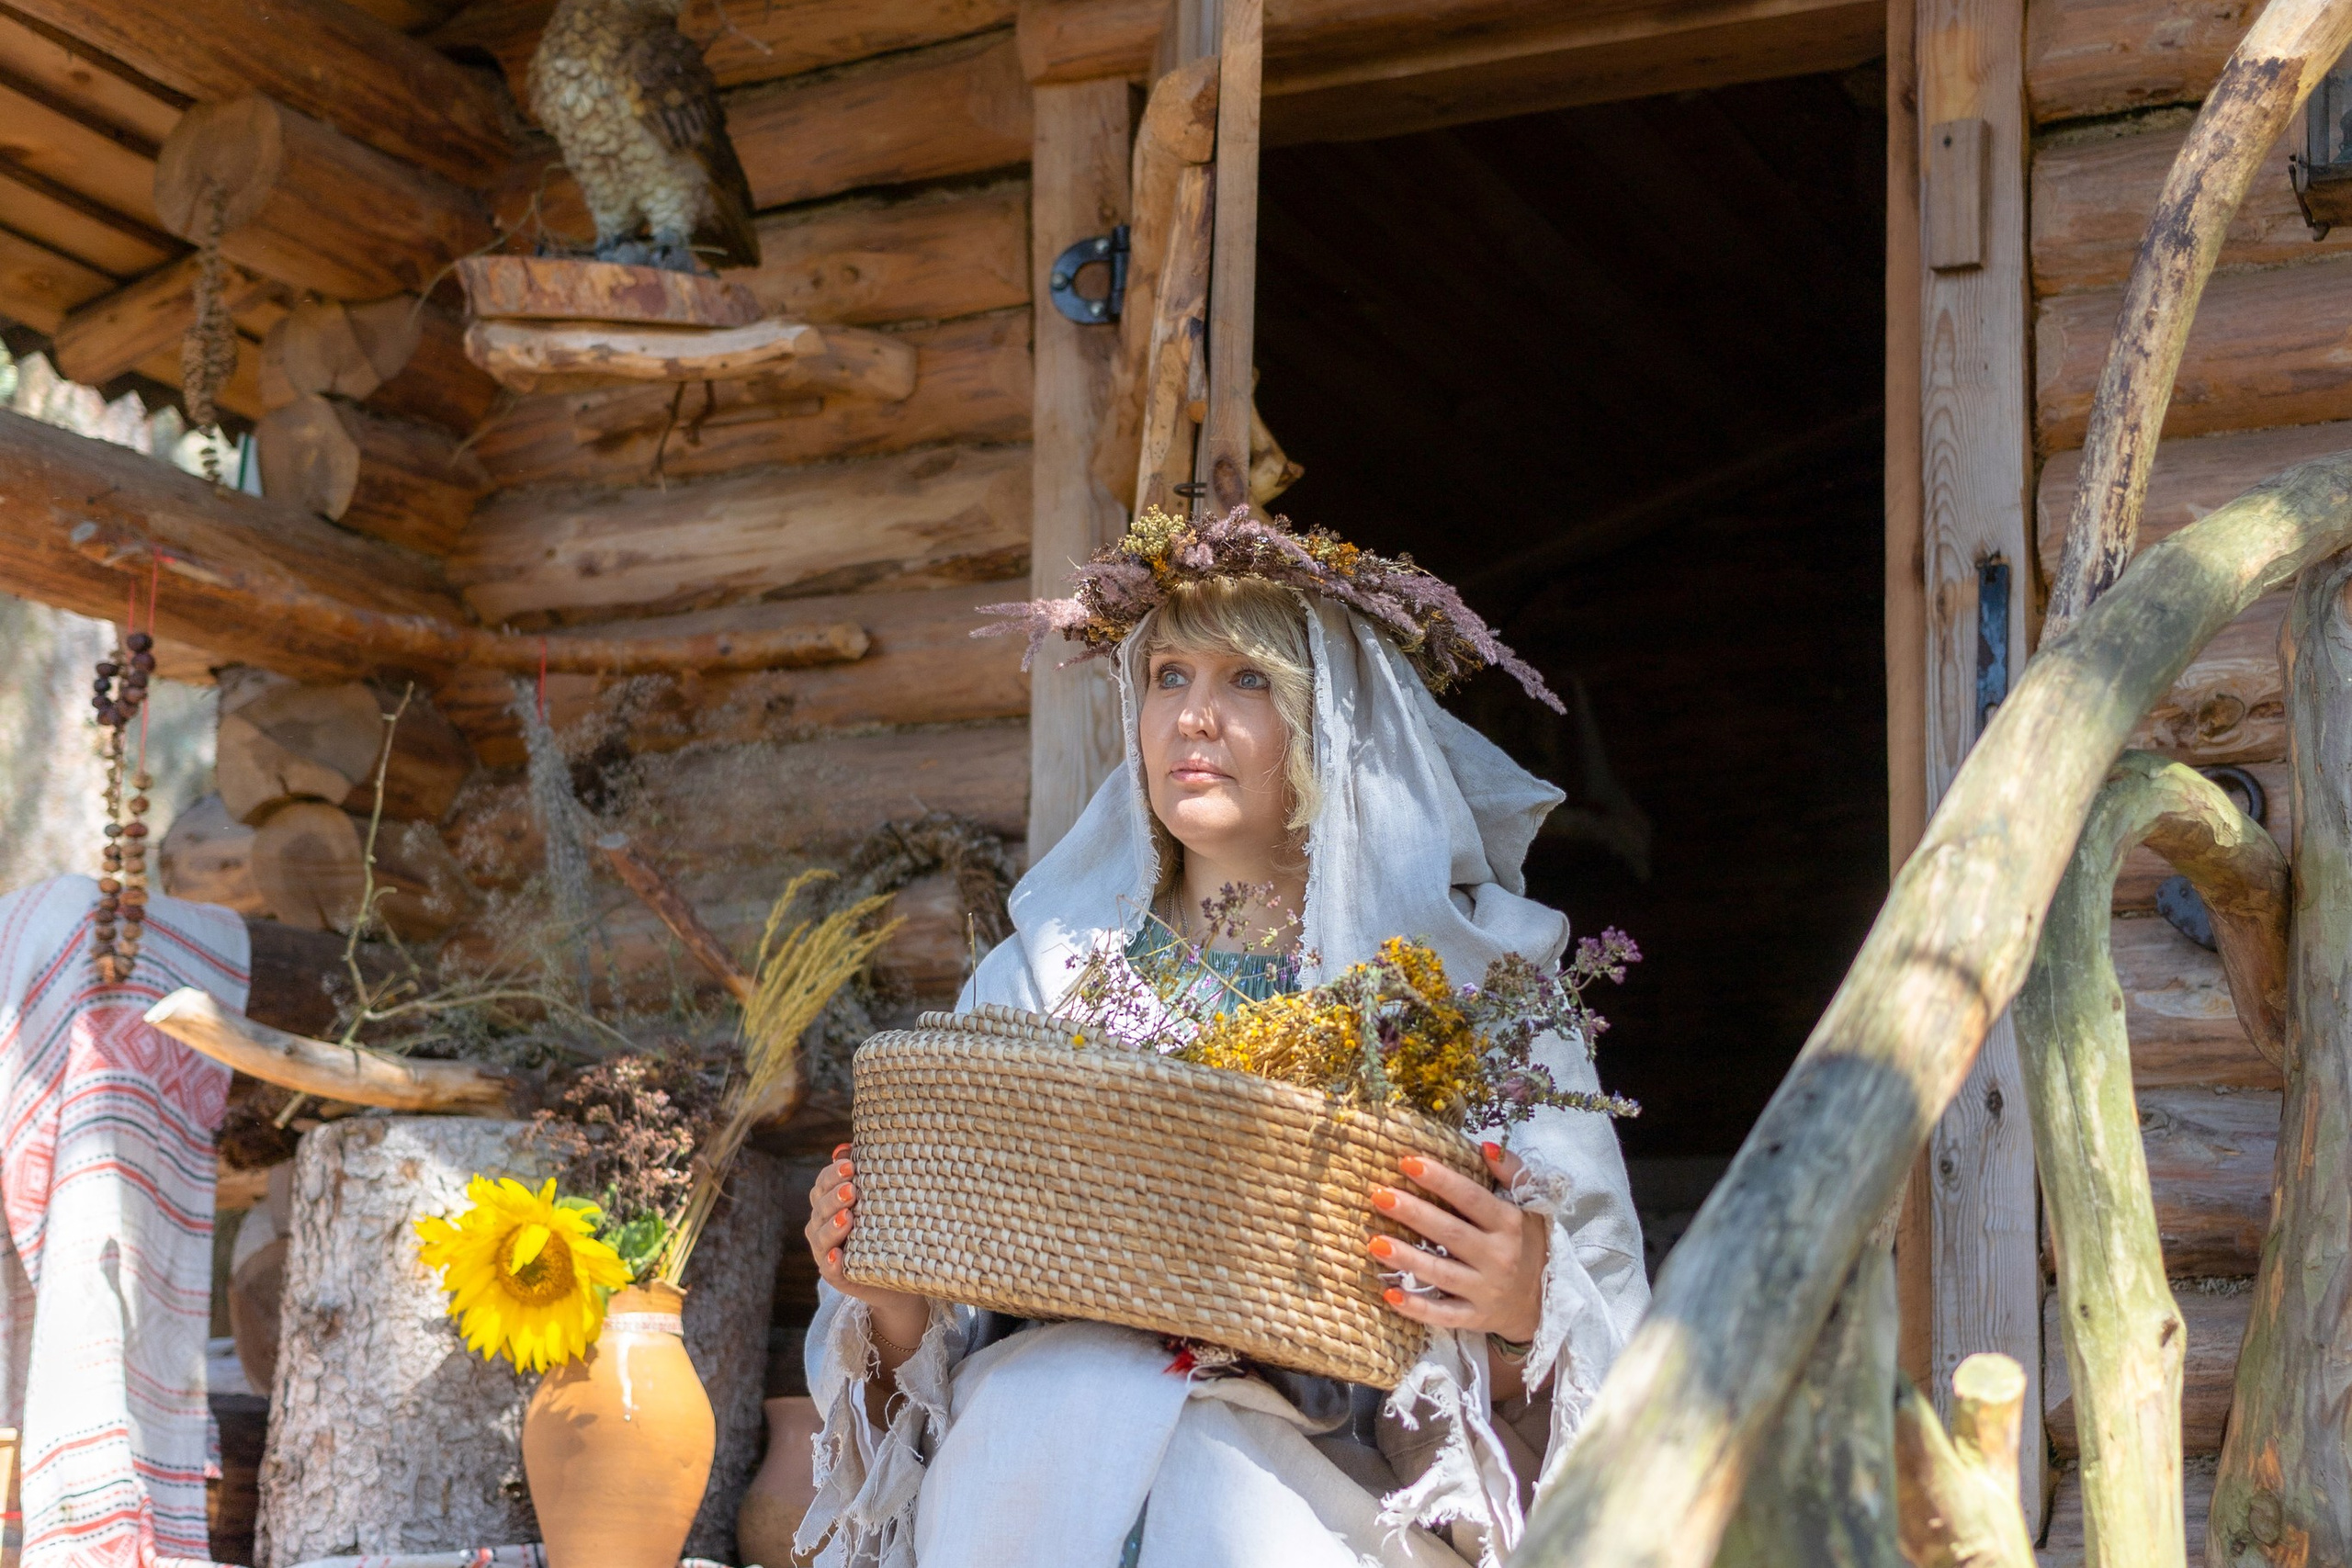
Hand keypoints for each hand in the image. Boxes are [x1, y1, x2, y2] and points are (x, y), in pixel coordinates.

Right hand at [806, 1145, 929, 1356]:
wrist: (899, 1275)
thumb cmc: (887, 1228)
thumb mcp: (877, 1199)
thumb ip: (863, 1174)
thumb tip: (845, 1146)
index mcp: (828, 1204)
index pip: (822, 1185)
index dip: (831, 1174)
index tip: (850, 1164)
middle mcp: (822, 1227)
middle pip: (819, 1208)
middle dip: (833, 1197)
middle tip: (852, 1189)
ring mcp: (827, 1253)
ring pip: (821, 1237)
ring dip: (832, 1227)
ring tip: (848, 1218)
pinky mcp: (838, 1277)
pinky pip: (830, 1269)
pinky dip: (832, 1262)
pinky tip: (839, 1255)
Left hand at [1368, 1142, 1546, 1344]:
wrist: (1545, 1301)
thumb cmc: (1526, 1243)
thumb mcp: (1531, 1205)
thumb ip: (1512, 1172)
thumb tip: (1487, 1147)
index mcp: (1508, 1224)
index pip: (1472, 1198)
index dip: (1441, 1180)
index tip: (1408, 1162)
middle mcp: (1498, 1257)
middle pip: (1450, 1233)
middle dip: (1413, 1214)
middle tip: (1379, 1195)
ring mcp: (1486, 1290)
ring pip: (1441, 1273)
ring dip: (1407, 1259)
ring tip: (1374, 1242)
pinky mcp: (1475, 1317)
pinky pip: (1443, 1315)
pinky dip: (1417, 1309)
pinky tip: (1390, 1295)